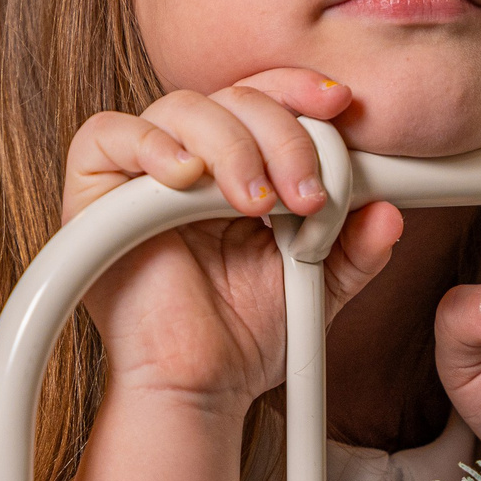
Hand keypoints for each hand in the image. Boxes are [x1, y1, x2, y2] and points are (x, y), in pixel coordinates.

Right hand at [61, 69, 403, 480]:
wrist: (201, 390)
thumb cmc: (247, 337)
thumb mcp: (321, 283)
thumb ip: (355, 246)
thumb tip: (388, 212)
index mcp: (238, 166)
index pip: (264, 97)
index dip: (299, 90)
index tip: (341, 107)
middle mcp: (189, 159)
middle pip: (232, 96)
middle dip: (284, 135)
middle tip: (308, 194)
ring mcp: (138, 172)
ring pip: (182, 107)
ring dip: (233, 146)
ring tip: (257, 205)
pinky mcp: (92, 190)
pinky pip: (109, 133)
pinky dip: (151, 144)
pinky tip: (186, 178)